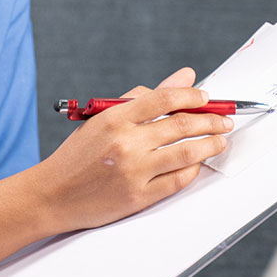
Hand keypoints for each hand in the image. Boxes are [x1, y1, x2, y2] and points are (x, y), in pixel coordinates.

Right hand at [34, 69, 231, 233]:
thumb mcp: (102, 118)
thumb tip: (183, 79)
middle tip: (224, 119)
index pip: (164, 98)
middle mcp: (126, 143)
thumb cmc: (78, 154)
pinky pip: (178, 180)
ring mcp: (133, 171)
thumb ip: (143, 98)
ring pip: (186, 153)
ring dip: (211, 145)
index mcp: (115, 118)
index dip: (192, 96)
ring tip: (220, 141)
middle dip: (211, 120)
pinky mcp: (138, 197)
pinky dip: (193, 169)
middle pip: (181, 125)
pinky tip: (198, 163)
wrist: (52, 194)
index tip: (206, 98)